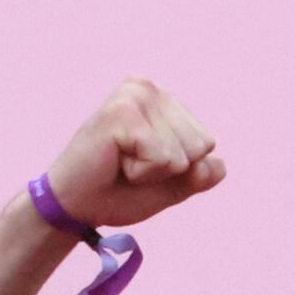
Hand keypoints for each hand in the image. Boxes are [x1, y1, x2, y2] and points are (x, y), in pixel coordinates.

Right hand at [41, 78, 225, 232]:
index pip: (206, 143)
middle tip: (129, 165)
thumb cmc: (117, 192)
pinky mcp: (122, 112)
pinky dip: (140, 172)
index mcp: (163, 99)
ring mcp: (135, 95)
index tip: (141, 164)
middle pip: (199, 146)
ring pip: (182, 153)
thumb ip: (198, 175)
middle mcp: (149, 88)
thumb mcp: (170, 186)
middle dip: (167, 168)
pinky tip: (114, 161)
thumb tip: (221, 165)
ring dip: (152, 171)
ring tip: (120, 162)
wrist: (74, 206)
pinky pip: (162, 157)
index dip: (178, 168)